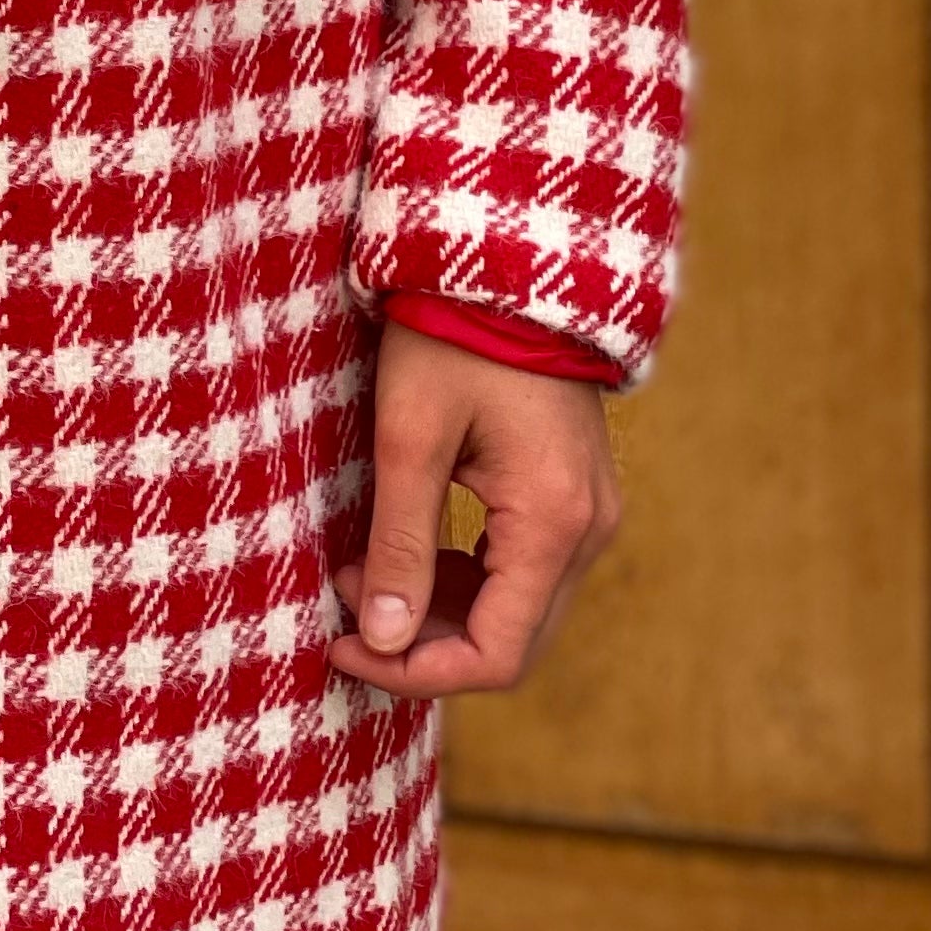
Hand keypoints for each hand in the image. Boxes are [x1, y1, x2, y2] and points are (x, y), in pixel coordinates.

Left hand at [325, 320, 620, 697]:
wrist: (506, 260)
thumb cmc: (453, 338)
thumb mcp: (409, 438)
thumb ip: (401, 543)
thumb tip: (382, 640)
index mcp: (554, 522)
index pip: (496, 655)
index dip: (415, 671)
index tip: (342, 647)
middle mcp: (588, 529)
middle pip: (511, 640)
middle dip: (420, 641)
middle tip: (345, 601)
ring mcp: (588, 512)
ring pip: (515, 608)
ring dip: (436, 607)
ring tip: (361, 565)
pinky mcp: (571, 493)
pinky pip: (521, 568)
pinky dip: (461, 577)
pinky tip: (402, 544)